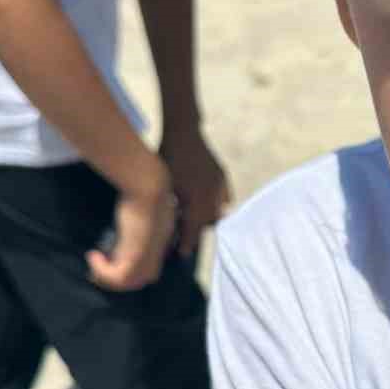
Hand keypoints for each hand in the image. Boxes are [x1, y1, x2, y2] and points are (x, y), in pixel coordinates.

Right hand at [85, 161, 176, 290]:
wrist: (148, 185)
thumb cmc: (143, 189)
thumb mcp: (143, 205)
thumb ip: (139, 216)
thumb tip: (124, 215)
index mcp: (162, 241)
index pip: (151, 268)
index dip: (131, 268)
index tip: (110, 258)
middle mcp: (158, 253)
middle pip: (141, 280)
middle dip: (117, 278)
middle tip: (96, 269)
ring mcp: (149, 257)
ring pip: (129, 282)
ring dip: (106, 276)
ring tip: (93, 260)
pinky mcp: (136, 257)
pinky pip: (118, 278)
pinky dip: (102, 271)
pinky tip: (92, 255)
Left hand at [160, 126, 229, 255]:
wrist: (183, 133)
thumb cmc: (168, 159)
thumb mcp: (165, 188)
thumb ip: (170, 211)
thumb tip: (166, 229)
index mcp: (195, 204)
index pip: (191, 233)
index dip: (185, 245)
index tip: (181, 254)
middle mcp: (211, 200)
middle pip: (205, 226)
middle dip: (195, 234)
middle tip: (185, 239)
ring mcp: (219, 189)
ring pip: (216, 214)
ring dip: (206, 220)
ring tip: (196, 222)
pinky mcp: (223, 178)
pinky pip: (224, 200)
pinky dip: (217, 206)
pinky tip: (210, 206)